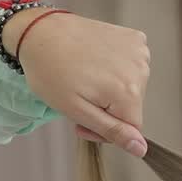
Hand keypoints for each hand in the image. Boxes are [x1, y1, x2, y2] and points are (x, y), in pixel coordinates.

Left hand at [4, 10, 150, 157]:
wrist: (40, 31)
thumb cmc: (50, 72)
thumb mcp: (77, 111)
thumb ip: (112, 131)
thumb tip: (141, 149)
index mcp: (128, 91)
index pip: (132, 129)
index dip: (106, 130)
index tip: (81, 121)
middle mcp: (141, 70)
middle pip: (132, 107)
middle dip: (108, 109)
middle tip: (78, 99)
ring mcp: (139, 51)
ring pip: (132, 88)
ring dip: (111, 89)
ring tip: (85, 78)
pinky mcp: (134, 38)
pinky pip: (132, 66)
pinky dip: (116, 69)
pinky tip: (95, 62)